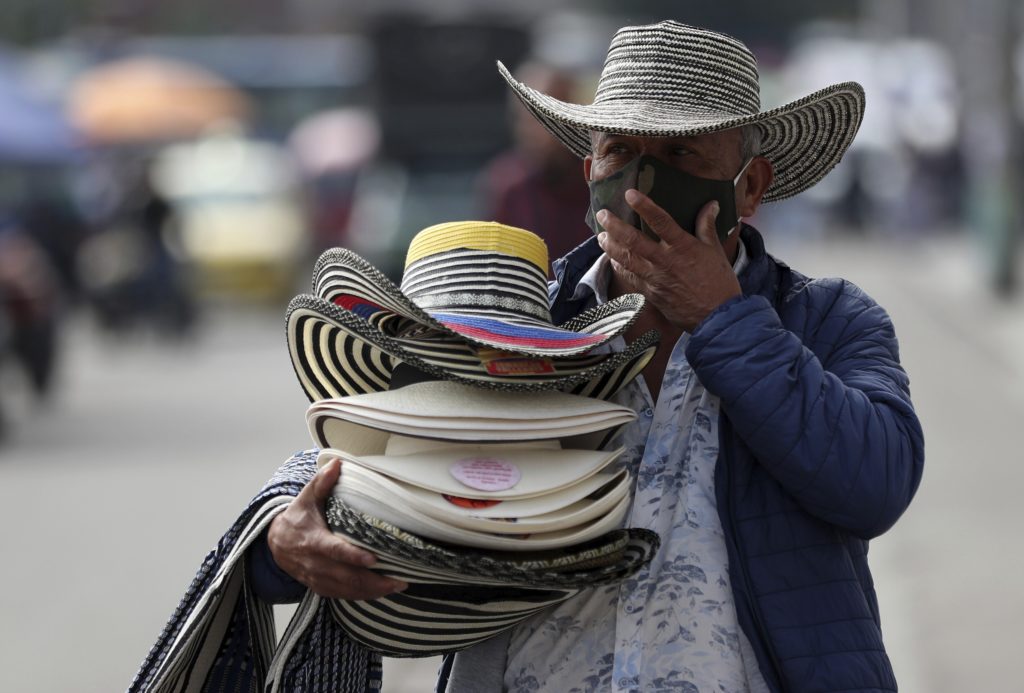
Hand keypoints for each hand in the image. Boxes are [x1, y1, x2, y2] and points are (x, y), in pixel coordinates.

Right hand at [267, 457, 407, 599]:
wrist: (276, 544)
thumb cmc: (297, 518)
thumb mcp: (306, 498)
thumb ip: (321, 482)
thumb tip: (337, 463)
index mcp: (313, 540)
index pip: (334, 551)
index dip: (352, 557)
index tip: (372, 559)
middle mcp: (314, 563)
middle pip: (345, 576)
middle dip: (372, 580)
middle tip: (399, 579)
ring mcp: (317, 578)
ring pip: (346, 590)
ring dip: (372, 591)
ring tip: (397, 585)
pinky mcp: (320, 587)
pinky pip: (342, 596)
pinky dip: (362, 596)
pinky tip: (381, 592)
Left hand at [596, 189, 740, 331]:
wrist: (716, 316)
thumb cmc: (719, 282)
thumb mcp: (715, 251)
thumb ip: (706, 226)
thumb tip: (710, 204)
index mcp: (683, 247)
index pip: (660, 221)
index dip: (644, 206)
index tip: (629, 193)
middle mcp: (665, 261)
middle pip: (633, 240)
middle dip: (614, 226)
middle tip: (602, 215)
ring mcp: (655, 278)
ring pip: (626, 259)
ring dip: (610, 246)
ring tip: (600, 236)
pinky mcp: (651, 293)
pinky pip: (630, 277)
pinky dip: (619, 267)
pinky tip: (613, 259)